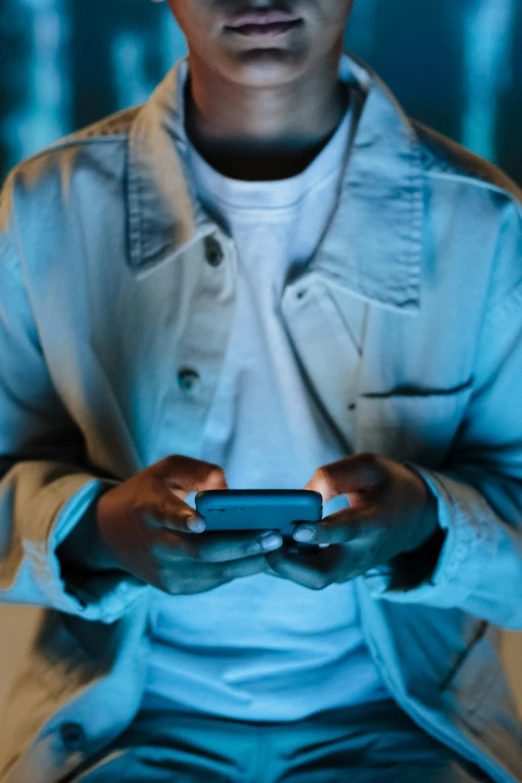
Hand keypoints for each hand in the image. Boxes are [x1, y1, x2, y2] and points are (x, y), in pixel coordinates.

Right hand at [60, 456, 283, 595]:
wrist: (110, 535)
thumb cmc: (148, 493)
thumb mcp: (166, 470)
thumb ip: (198, 472)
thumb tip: (229, 492)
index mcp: (148, 509)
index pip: (164, 516)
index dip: (182, 520)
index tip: (201, 523)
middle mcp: (155, 545)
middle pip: (199, 552)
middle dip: (240, 545)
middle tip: (274, 536)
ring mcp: (164, 572)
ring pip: (211, 571)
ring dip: (247, 562)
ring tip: (279, 548)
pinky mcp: (174, 587)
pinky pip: (213, 579)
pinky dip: (239, 569)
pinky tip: (264, 558)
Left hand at [264, 452, 440, 590]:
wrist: (416, 517)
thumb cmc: (388, 485)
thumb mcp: (368, 466)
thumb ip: (334, 477)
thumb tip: (301, 498)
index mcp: (374, 522)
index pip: (346, 532)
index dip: (320, 533)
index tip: (295, 528)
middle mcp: (362, 553)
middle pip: (323, 574)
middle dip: (289, 564)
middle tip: (264, 543)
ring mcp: (352, 568)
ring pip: (313, 580)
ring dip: (284, 567)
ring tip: (261, 543)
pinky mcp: (342, 572)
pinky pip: (311, 576)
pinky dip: (289, 566)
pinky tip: (268, 546)